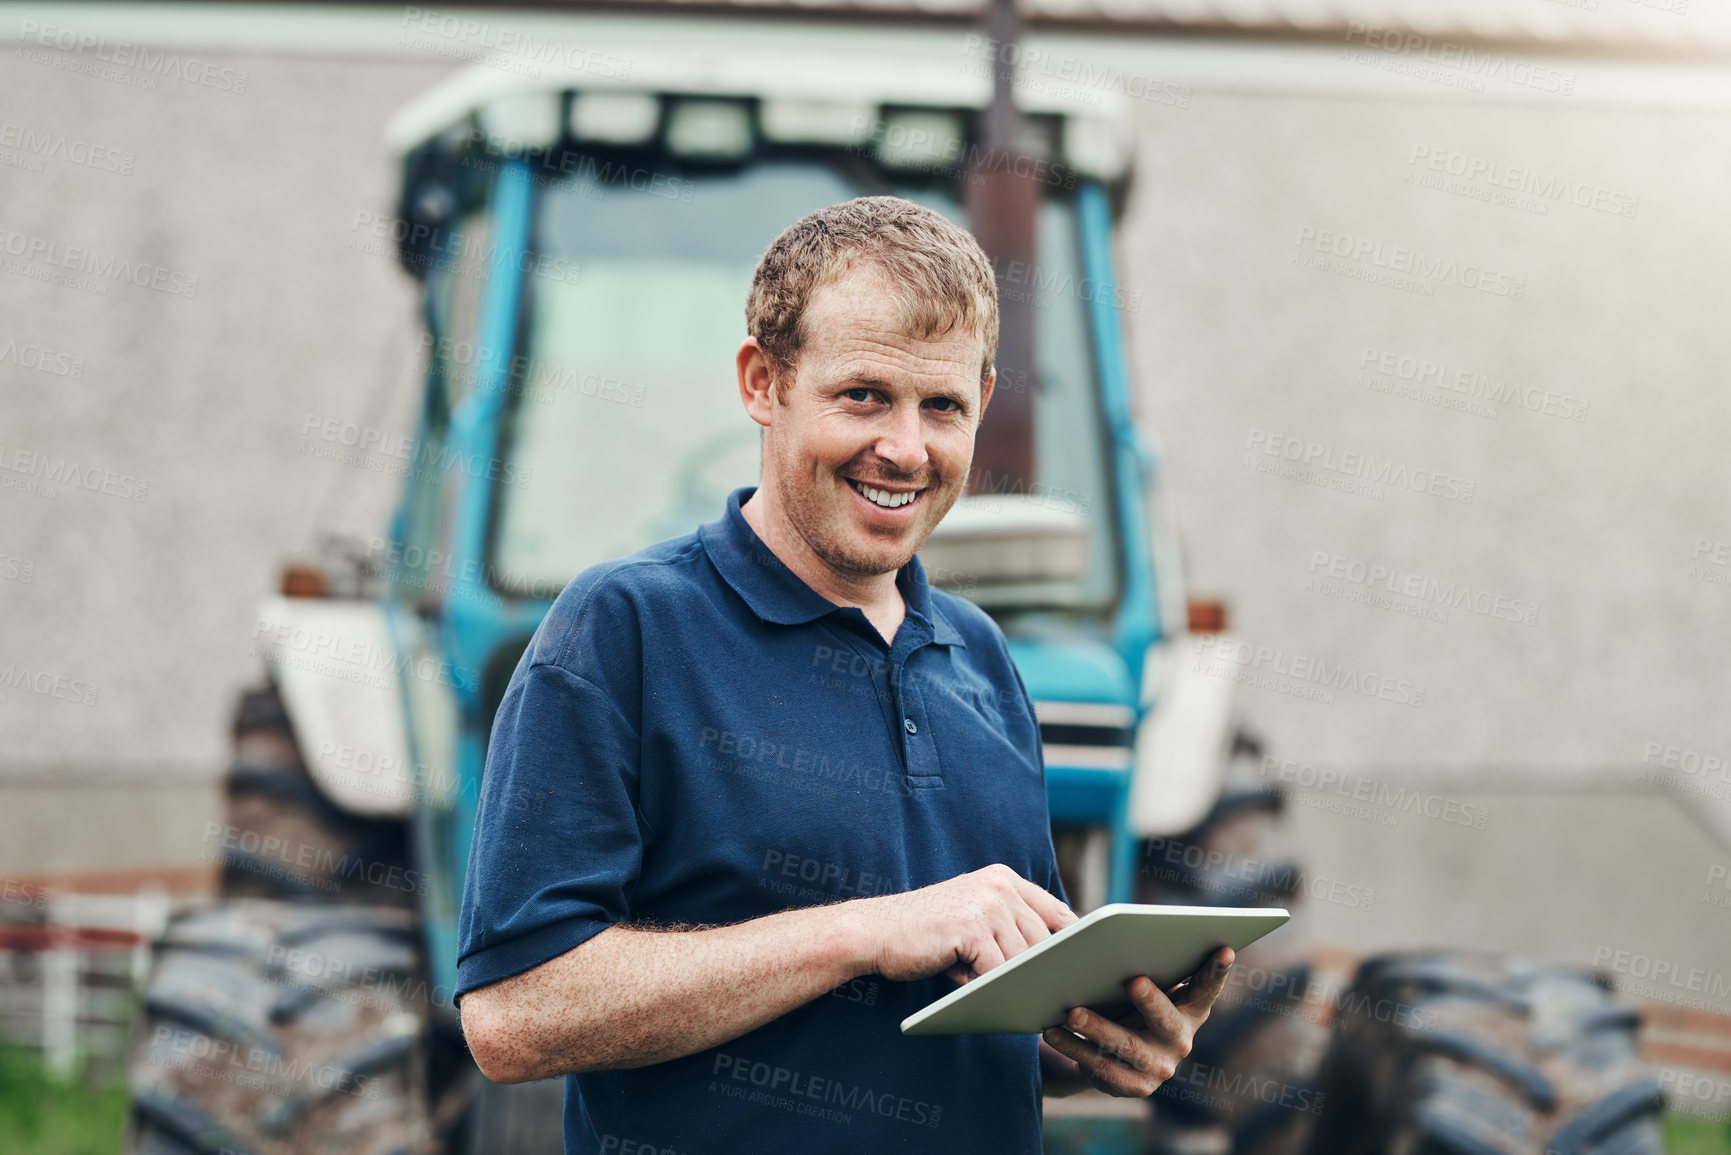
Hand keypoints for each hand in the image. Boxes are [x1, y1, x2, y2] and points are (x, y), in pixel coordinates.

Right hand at [848, 863, 1076, 984]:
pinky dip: (987, 985)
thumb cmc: (926, 935)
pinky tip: (972, 985)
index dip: (1072, 944)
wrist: (875, 931)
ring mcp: (986, 904)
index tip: (1082, 969)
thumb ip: (1009, 928)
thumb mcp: (973, 920)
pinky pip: (997, 971)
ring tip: (996, 988)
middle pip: (1043, 942)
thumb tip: (1055, 966)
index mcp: (1004, 878)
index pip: (1057, 912)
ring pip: (1022, 960)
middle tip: (1042, 997)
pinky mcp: (972, 928)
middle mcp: (1000, 885)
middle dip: (1040, 972)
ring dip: (1008, 981)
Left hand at [1041, 946, 1234, 1096]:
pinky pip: (1100, 1066)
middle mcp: (1180, 1040)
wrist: (1113, 1056)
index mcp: (1190, 1010)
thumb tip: (1118, 943)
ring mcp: (1159, 1067)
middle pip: (1166, 1021)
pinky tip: (1053, 1033)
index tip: (1225, 948)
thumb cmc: (1129, 1005)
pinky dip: (1074, 1048)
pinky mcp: (1133, 1086)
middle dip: (1151, 1000)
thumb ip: (1145, 970)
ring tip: (1071, 1011)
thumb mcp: (1144, 989)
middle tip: (1133, 980)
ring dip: (1097, 1027)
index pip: (1207, 988)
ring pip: (1126, 1046)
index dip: (1217, 971)